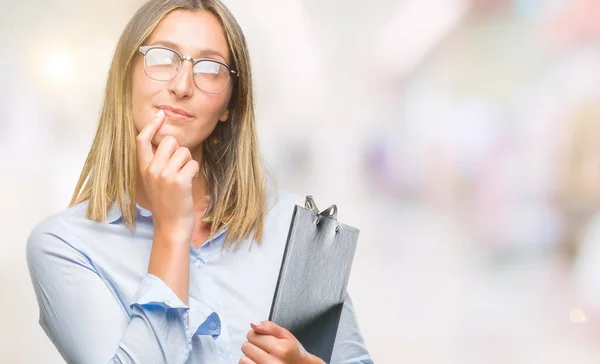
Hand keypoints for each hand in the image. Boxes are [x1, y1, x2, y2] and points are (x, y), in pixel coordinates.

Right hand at [136, 109, 198, 239]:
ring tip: (183, 179)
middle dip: (179, 151)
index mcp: (143, 168)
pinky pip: (193, 164)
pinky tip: (189, 185)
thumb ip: (157, 162)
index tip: (160, 115)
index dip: (152, 126)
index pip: (142, 140)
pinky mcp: (179, 181)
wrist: (171, 226)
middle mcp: (152, 169)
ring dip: (189, 164)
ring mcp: (164, 175)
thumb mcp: (154, 181)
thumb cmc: (167, 203)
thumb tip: (168, 142)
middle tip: (179, 168)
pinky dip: (195, 173)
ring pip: (184, 152)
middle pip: (170, 141)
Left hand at [240, 321, 324, 363]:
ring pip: (243, 359)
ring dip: (250, 357)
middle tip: (265, 348)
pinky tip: (259, 362)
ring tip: (262, 357)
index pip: (252, 335)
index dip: (257, 334)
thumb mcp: (287, 336)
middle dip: (254, 345)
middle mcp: (273, 363)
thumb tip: (254, 324)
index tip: (264, 339)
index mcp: (281, 349)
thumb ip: (270, 327)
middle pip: (246, 347)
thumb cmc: (293, 353)